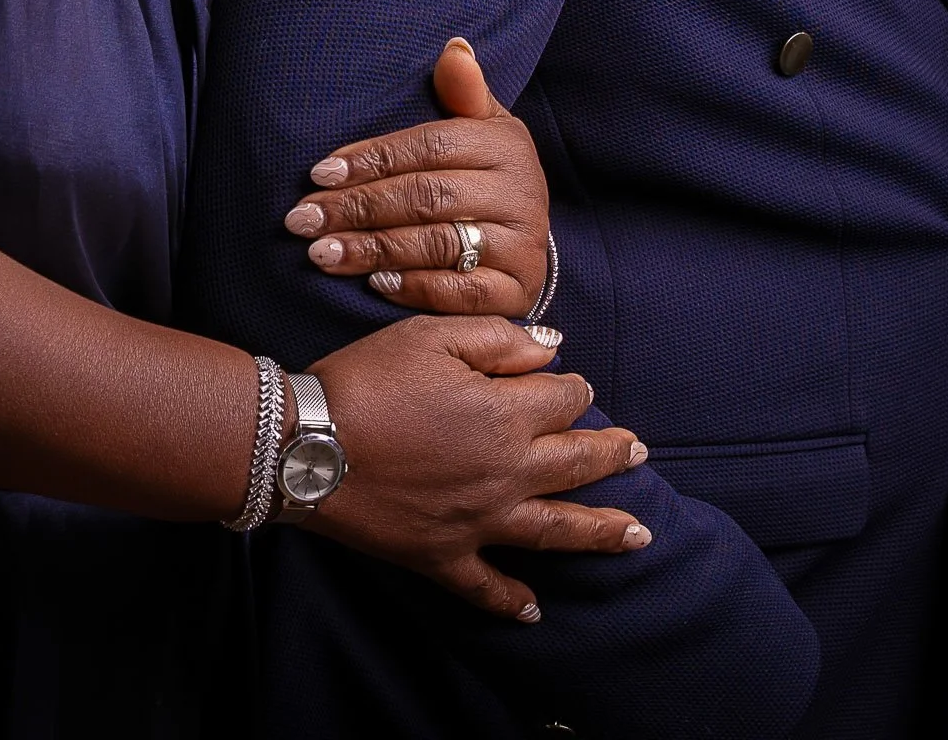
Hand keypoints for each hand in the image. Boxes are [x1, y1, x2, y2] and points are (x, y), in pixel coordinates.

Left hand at [284, 39, 549, 314]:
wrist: (527, 244)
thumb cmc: (484, 175)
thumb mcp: (480, 127)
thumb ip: (462, 91)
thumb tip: (453, 48)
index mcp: (506, 145)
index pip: (430, 146)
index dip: (371, 158)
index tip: (318, 173)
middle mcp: (521, 193)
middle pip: (427, 196)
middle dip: (357, 208)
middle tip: (303, 220)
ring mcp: (522, 246)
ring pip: (438, 245)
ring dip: (373, 249)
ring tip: (321, 253)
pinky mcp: (517, 292)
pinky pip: (461, 292)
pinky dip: (415, 287)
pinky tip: (375, 283)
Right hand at [309, 314, 648, 619]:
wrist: (307, 444)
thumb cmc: (367, 379)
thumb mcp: (432, 336)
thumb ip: (499, 339)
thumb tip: (552, 351)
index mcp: (504, 415)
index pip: (563, 399)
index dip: (573, 387)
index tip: (575, 384)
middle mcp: (505, 473)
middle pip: (576, 465)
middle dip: (613, 455)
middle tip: (640, 452)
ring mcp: (478, 522)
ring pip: (555, 531)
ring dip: (601, 531)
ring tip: (639, 534)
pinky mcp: (442, 556)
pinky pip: (486, 586)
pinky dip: (512, 601)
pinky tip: (535, 610)